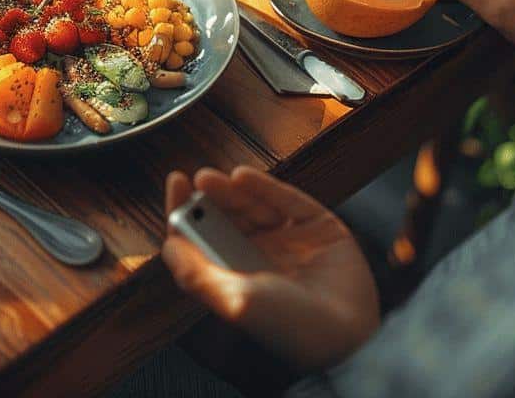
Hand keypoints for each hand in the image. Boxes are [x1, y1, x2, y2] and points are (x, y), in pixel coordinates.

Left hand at [162, 166, 378, 371]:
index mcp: (238, 276)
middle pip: (229, 217)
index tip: (176, 186)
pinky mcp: (318, 227)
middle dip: (210, 198)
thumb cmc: (288, 328)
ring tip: (209, 179)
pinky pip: (287, 200)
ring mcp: (291, 240)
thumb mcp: (233, 300)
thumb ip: (197, 275)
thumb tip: (168, 246)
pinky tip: (242, 177)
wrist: (346, 336)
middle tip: (195, 179)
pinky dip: (264, 186)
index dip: (189, 212)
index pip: (207, 239)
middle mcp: (262, 256)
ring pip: (255, 205)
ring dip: (230, 190)